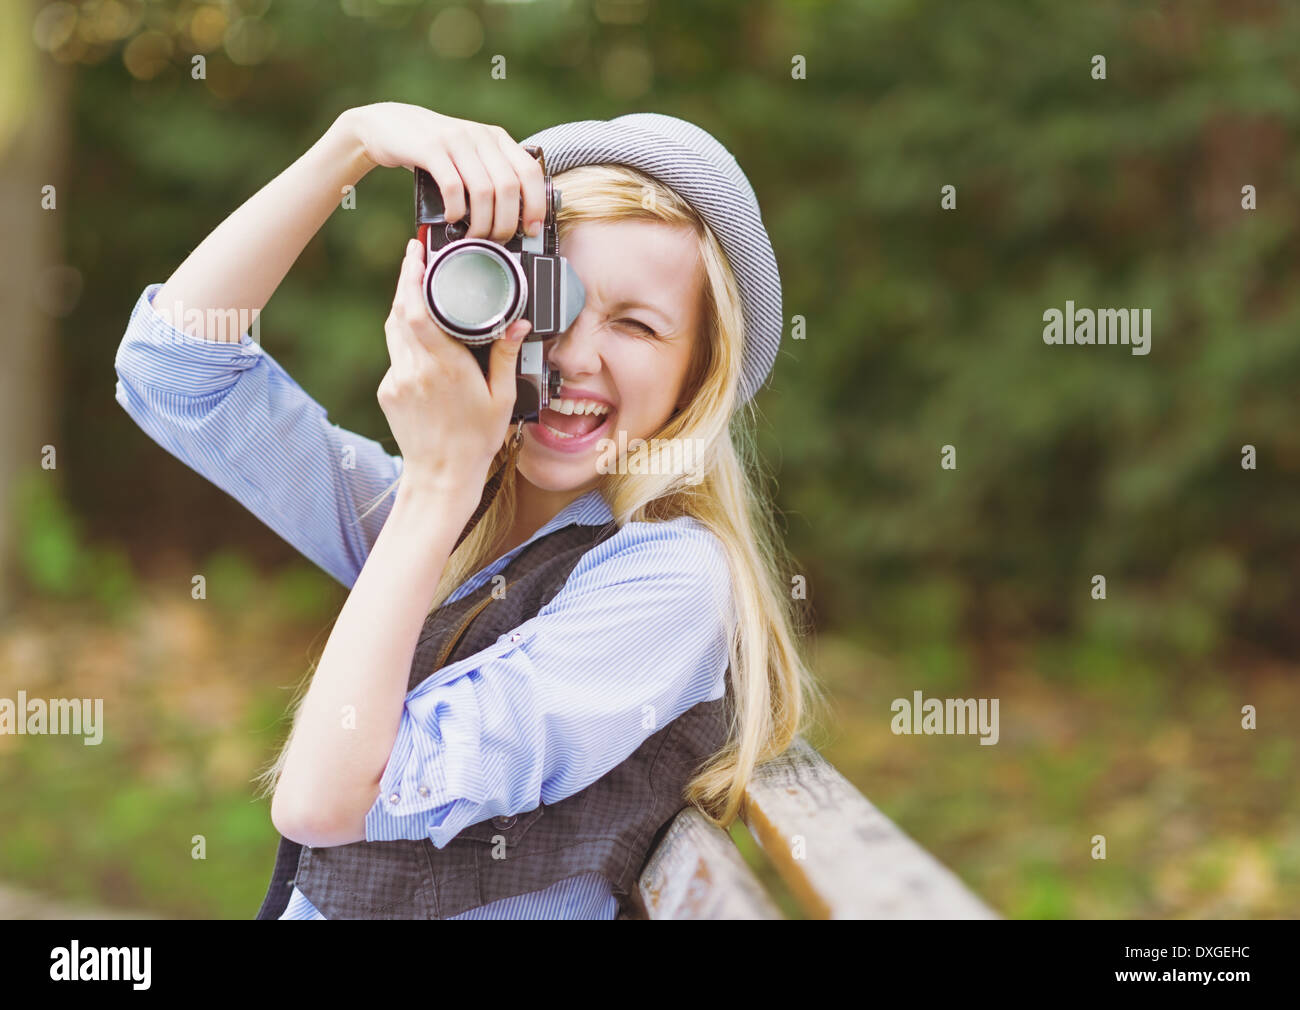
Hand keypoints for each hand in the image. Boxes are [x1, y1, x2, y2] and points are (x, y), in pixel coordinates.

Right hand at [340, 102, 546, 242]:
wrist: (389, 125)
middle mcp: (480, 136)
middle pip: (508, 187)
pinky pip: (453, 187)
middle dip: (506, 222)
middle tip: (497, 240)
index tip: (532, 229)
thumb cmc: (434, 149)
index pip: (529, 172)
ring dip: (482, 222)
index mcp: (496, 139)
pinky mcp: (431, 148)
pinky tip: (452, 219)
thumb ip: (491, 175)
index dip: (536, 204)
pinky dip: (456, 211)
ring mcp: (456, 140)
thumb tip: (516, 218)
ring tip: (474, 236)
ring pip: (484, 191)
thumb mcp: (469, 155)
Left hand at [378, 237, 531, 500]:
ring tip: (418, 287)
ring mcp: (397, 380)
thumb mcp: (501, 398)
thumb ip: (506, 357)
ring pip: (394, 329)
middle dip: (406, 281)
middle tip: (416, 258)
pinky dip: (406, 339)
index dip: (412, 277)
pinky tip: (423, 339)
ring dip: (403, 306)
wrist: (441, 476)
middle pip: (400, 311)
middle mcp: (415, 369)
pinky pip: (395, 354)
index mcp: (444, 367)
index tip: (417, 253)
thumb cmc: (475, 441)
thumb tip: (518, 324)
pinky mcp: (388, 390)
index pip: (417, 310)